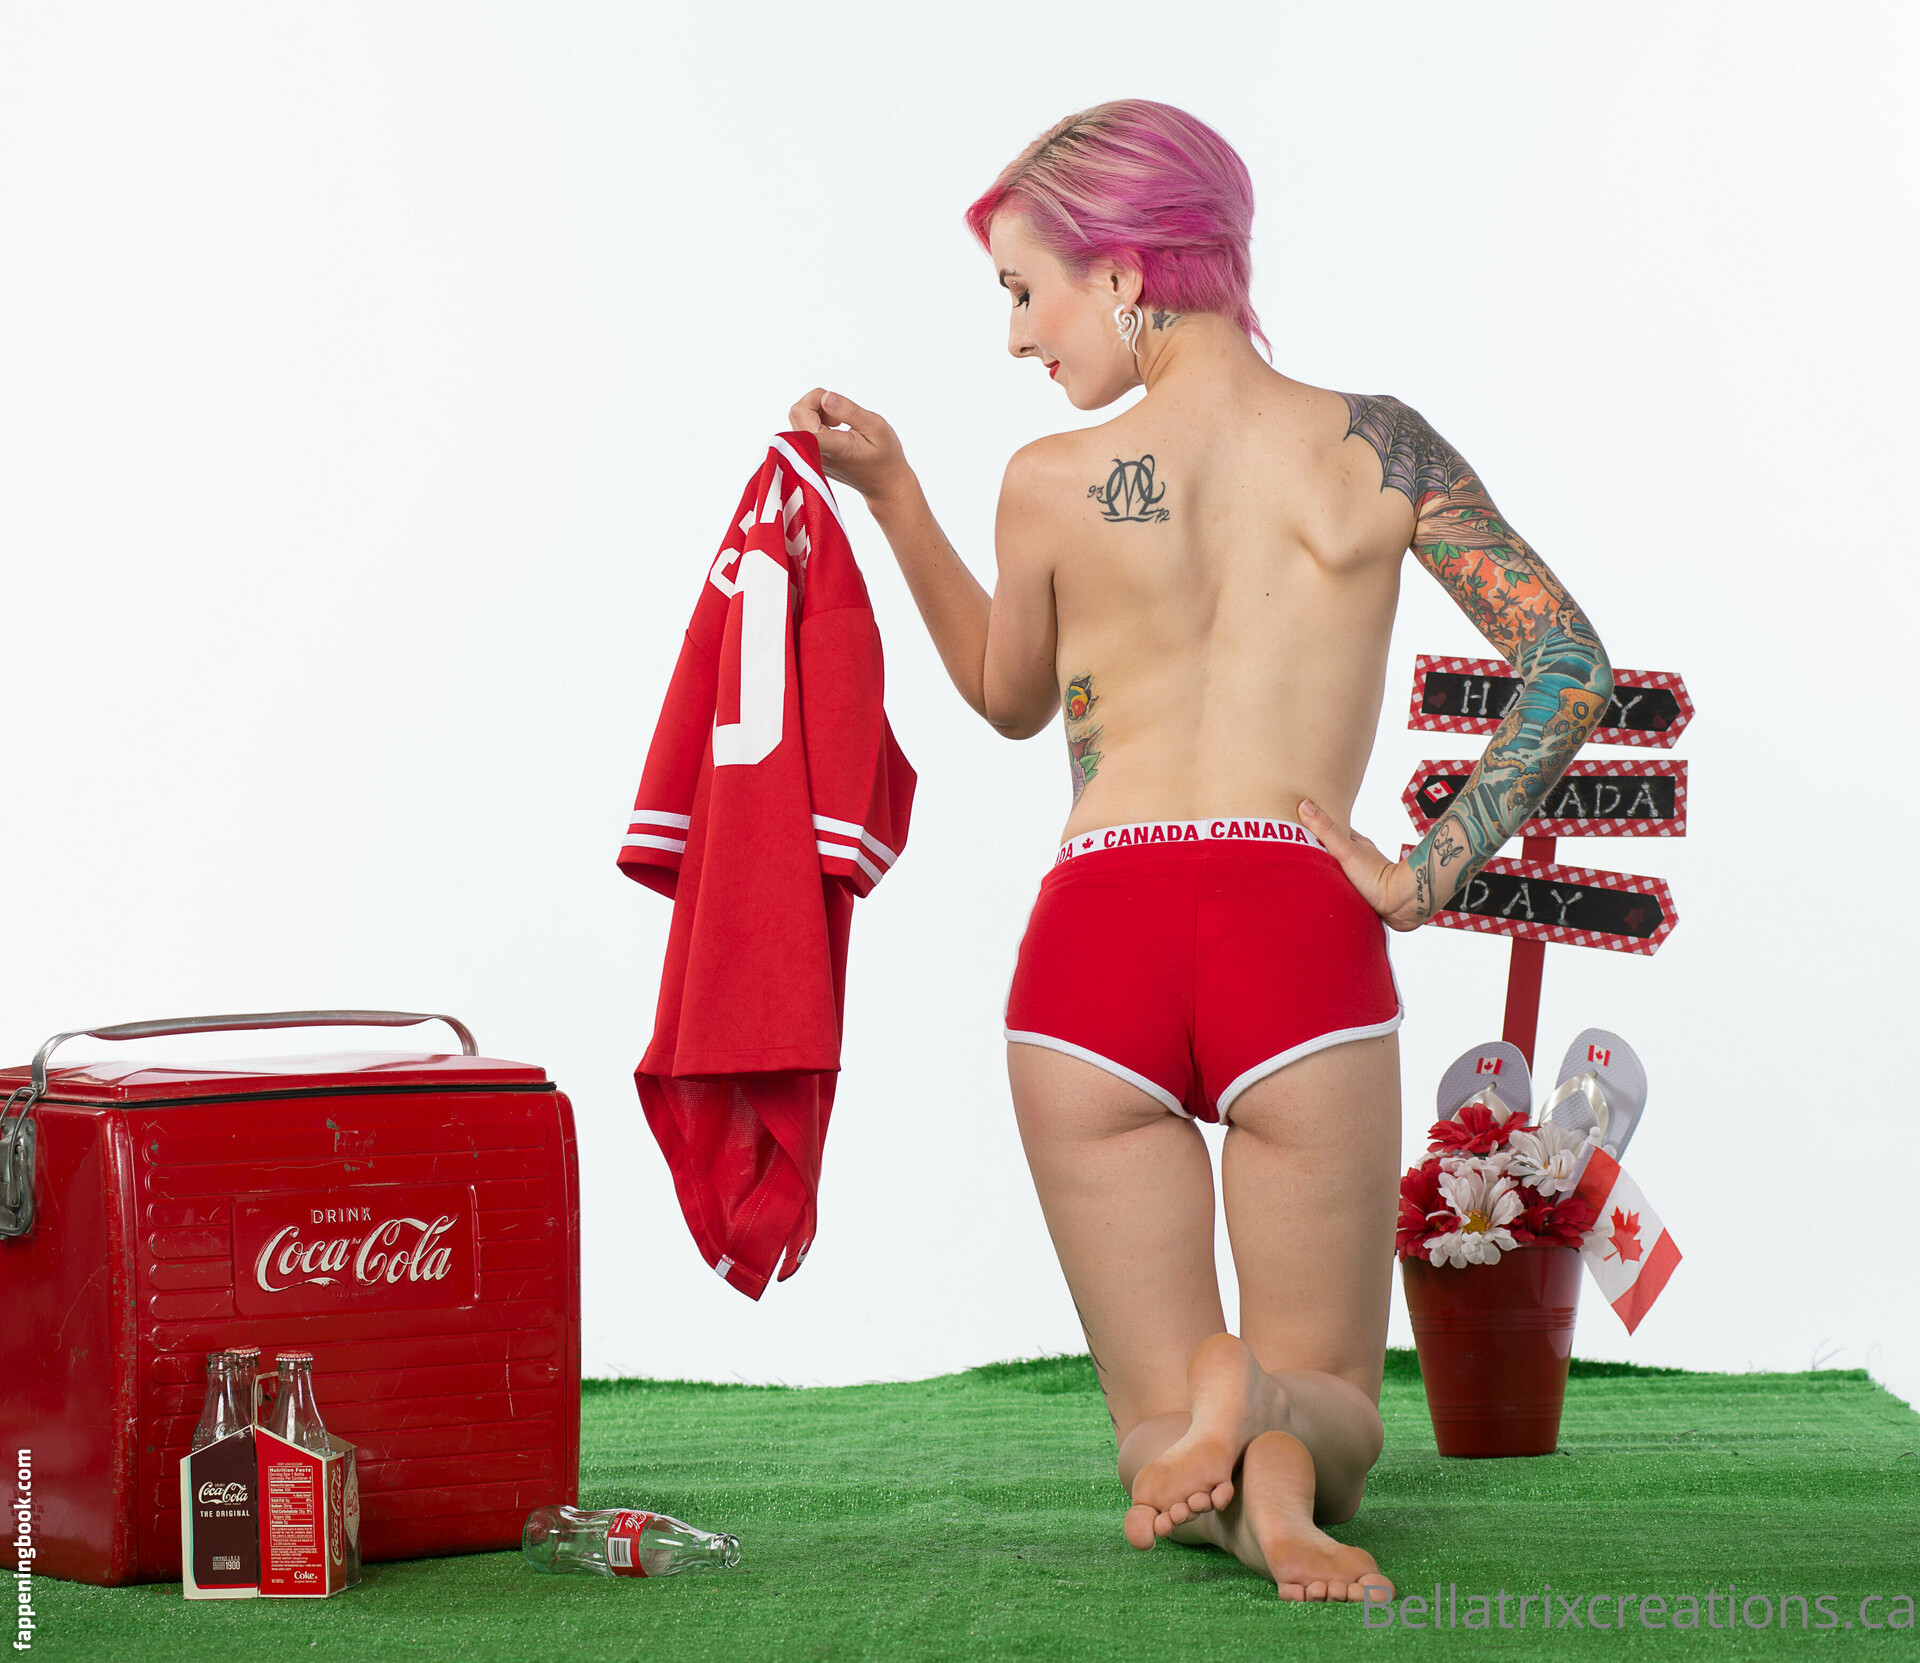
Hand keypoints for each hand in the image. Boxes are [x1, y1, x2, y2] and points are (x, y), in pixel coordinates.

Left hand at [788, 389, 912, 508]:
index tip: (838, 414)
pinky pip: (801, 428)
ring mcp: (809, 457)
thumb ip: (849, 411)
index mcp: (831, 446)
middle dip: (818, 401)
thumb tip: (825, 397)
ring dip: (816, 409)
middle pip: (797, 411)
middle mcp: (814, 453)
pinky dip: (816, 419)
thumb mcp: (876, 427)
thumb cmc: (885, 456)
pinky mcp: (809, 456)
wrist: (884, 485)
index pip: (804, 416)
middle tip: (841, 414)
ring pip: (797, 417)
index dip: (816, 402)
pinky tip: (834, 429)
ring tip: (839, 422)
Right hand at [1299, 799, 1424, 931]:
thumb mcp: (1345, 850)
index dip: (1316, 824)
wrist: (1400, 903)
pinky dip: (1333, 884)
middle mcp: (1358, 856)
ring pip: (1338, 866)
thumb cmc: (1376, 876)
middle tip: (1299, 845)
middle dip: (1319, 846)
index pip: (1332, 827)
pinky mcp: (1362, 892)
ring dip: (1326, 867)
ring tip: (1307, 869)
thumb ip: (1326, 830)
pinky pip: (1343, 885)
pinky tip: (1325, 889)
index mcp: (1355, 842)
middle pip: (1334, 847)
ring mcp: (1361, 874)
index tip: (1299, 820)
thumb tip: (1305, 805)